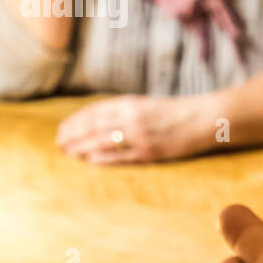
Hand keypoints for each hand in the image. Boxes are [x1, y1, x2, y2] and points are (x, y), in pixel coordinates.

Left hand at [57, 94, 213, 163]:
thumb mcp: (145, 105)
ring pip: (103, 142)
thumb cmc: (173, 112)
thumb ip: (122, 111)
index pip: (94, 112)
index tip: (62, 128)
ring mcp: (141, 137)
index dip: (75, 121)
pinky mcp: (150, 153)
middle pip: (94, 127)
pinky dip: (104, 158)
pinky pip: (122, 157)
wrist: (203, 119)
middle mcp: (132, 118)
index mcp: (130, 104)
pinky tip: (90, 159)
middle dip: (73, 135)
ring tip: (68, 152)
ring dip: (83, 147)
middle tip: (58, 143)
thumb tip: (96, 120)